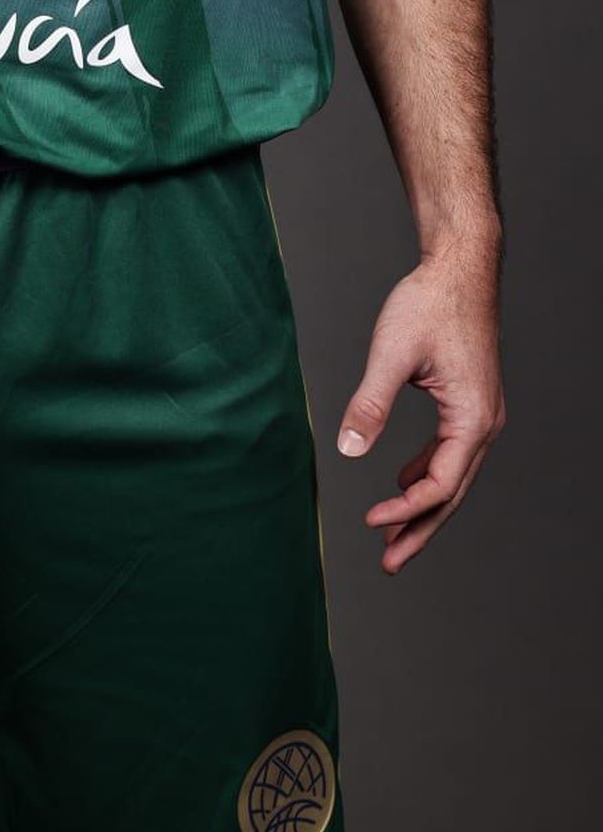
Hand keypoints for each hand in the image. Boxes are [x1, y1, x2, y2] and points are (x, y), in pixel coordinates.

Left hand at [335, 242, 505, 572]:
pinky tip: (402, 480)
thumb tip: (348, 450)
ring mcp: (480, 414)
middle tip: (389, 564)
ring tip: (392, 534)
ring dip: (423, 506)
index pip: (439, 485)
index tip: (369, 522)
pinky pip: (450, 452)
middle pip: (452, 493)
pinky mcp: (469, 403)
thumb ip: (370, 403)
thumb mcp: (392, 354)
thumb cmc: (430, 304)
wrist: (460, 267)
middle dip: (420, 530)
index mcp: (472, 420)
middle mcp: (484, 424)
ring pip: (452, 476)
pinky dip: (427, 473)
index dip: (404, 510)